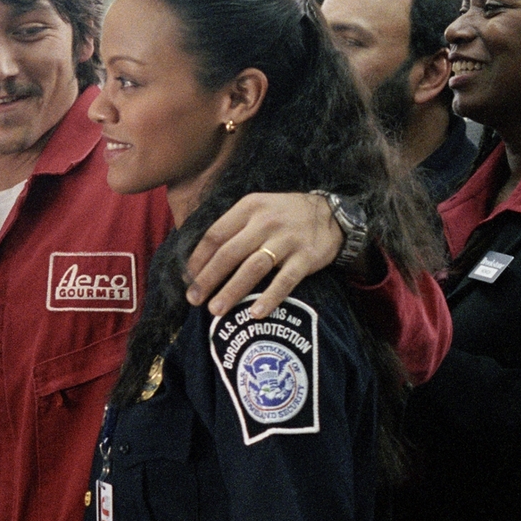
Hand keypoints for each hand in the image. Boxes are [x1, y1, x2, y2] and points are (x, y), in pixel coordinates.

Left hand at [184, 192, 341, 318]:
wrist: (333, 214)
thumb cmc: (284, 215)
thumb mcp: (257, 209)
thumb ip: (232, 228)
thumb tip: (198, 259)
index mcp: (249, 208)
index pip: (215, 235)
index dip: (198, 260)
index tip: (188, 280)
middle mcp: (266, 222)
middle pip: (229, 253)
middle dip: (208, 279)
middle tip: (194, 300)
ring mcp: (288, 239)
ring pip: (253, 267)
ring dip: (232, 290)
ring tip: (216, 310)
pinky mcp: (307, 256)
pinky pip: (286, 280)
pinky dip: (270, 297)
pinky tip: (256, 313)